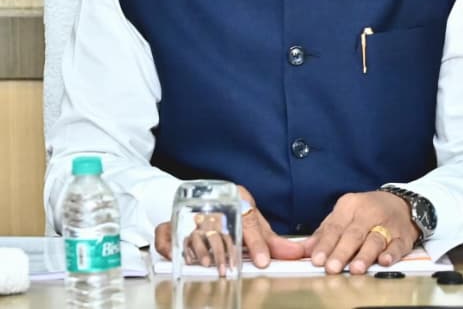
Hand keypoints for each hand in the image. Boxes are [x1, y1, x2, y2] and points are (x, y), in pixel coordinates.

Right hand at [154, 186, 305, 274]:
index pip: (248, 221)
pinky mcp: (170, 224)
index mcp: (237, 198)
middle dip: (226, 252)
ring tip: (209, 265)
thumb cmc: (233, 212)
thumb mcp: (254, 223)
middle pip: (220, 228)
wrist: (203, 195)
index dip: (256, 243)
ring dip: (201, 250)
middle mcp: (213, 204)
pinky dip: (169, 247)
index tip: (262, 261)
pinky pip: (164, 235)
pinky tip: (180, 259)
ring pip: (193, 232)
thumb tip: (296, 253)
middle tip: (230, 269)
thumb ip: (271, 240)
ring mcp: (190, 214)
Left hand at [303, 190, 419, 274]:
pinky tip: (385, 260)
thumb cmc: (367, 212)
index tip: (317, 260)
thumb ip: (324, 233)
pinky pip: (398, 245)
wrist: (401, 203)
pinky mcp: (403, 236)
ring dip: (365, 255)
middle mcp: (369, 213)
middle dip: (342, 252)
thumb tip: (304, 250)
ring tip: (355, 268)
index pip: (335, 227)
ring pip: (375, 240)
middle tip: (332, 267)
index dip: (325, 244)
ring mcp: (388, 224)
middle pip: (354, 234)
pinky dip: (392, 253)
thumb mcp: (343, 215)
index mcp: (350, 206)